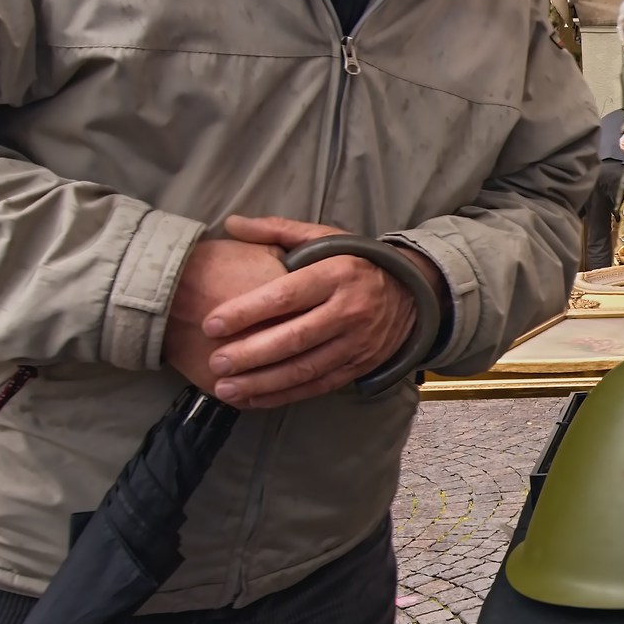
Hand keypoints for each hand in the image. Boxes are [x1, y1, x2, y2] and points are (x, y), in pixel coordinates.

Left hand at [188, 216, 440, 410]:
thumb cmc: (355, 262)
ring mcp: (357, 343)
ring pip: (305, 368)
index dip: (247, 311)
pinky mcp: (360, 366)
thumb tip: (231, 224)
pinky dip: (285, 396)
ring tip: (226, 388)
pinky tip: (254, 399)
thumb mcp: (325, 237)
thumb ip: (277, 230)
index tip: (212, 323)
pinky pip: (318, 386)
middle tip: (216, 363)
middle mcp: (350, 310)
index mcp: (337, 274)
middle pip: (294, 338)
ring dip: (263, 382)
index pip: (286, 296)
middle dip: (251, 354)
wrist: (411, 294)